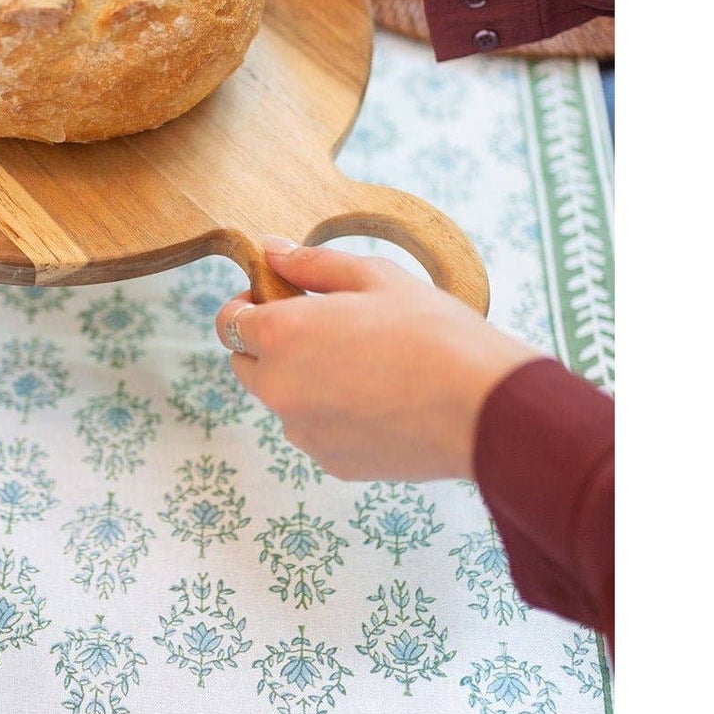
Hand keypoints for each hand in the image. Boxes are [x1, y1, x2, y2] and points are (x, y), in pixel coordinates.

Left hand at [215, 241, 541, 480]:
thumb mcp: (375, 276)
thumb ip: (311, 263)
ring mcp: (304, 433)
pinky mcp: (332, 463)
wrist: (484, 408)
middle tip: (325, 328)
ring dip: (305, 381)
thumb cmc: (434, 332)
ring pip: (285, 400)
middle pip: (247, 364)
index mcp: (281, 336)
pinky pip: (317, 431)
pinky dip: (334, 415)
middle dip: (271, 345)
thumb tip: (272, 250)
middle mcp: (279, 389)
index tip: (280, 300)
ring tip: (366, 364)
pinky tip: (382, 399)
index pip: (228, 322)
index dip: (249, 306)